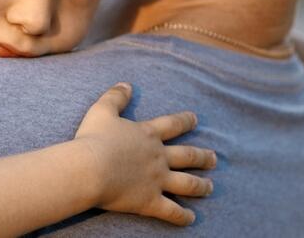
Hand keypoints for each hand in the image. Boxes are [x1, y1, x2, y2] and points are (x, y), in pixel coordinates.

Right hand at [74, 83, 215, 226]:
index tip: (195, 118)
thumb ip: (115, 96)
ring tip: (210, 187)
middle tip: (213, 158)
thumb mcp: (102, 111)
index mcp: (147, 134)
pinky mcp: (150, 201)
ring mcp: (157, 180)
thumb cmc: (93, 138)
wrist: (90, 168)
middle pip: (187, 155)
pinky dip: (182, 216)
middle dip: (202, 156)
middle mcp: (158, 157)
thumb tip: (126, 84)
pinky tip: (191, 219)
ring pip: (187, 183)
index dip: (185, 120)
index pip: (172, 124)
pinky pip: (171, 211)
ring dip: (201, 185)